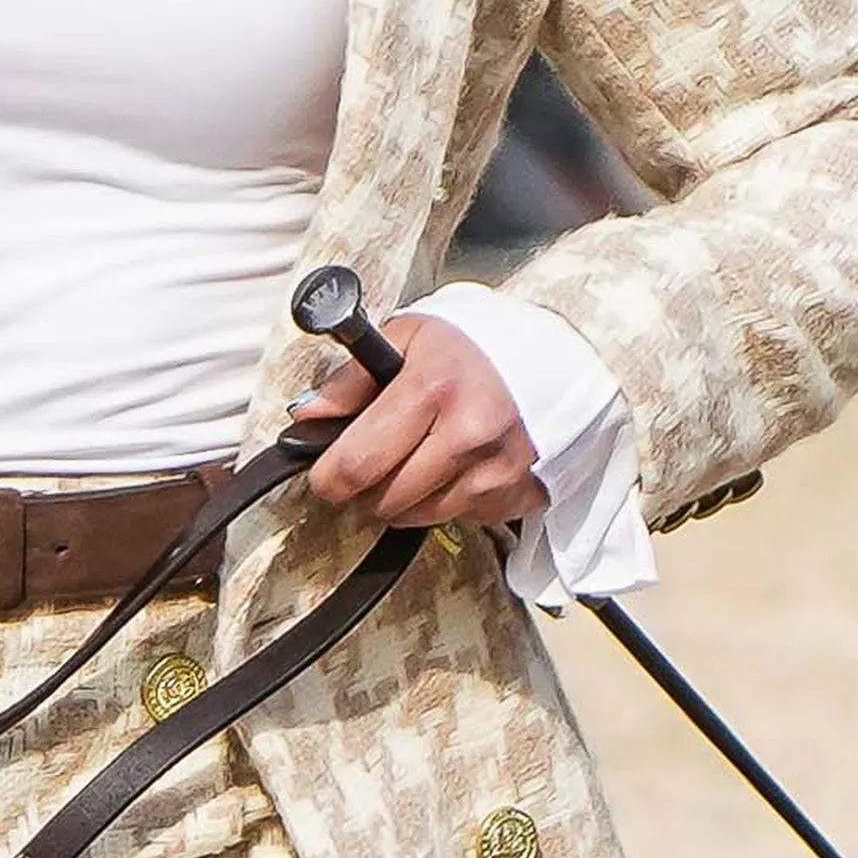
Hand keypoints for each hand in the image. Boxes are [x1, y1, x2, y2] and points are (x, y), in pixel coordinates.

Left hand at [291, 313, 544, 535]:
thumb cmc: (470, 346)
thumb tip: (306, 417)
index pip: (356, 464)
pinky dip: (451, 500)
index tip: (327, 472)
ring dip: (407, 498)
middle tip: (374, 461)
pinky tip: (456, 466)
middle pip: (384, 503)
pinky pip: (463, 519)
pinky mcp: (520, 493)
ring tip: (418, 457)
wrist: (551, 355)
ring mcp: (498, 470)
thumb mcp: (405, 338)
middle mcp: (469, 436)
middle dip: (366, 490)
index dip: (329, 477)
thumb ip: (349, 381)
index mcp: (433, 390)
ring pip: (419, 518)